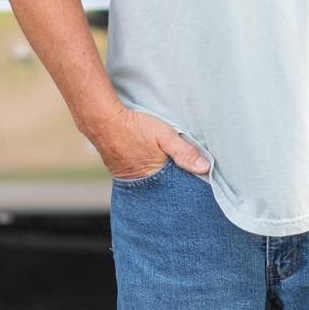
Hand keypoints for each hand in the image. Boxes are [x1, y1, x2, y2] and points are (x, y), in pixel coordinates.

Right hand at [87, 105, 210, 179]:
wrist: (102, 120)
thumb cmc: (134, 126)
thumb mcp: (164, 136)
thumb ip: (184, 152)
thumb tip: (206, 168)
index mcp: (152, 178)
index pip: (173, 190)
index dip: (184, 186)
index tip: (196, 185)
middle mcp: (138, 183)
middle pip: (161, 189)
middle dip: (171, 186)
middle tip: (182, 182)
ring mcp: (127, 179)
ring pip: (149, 183)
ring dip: (158, 179)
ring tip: (167, 174)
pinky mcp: (119, 171)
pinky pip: (137, 177)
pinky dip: (146, 174)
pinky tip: (150, 167)